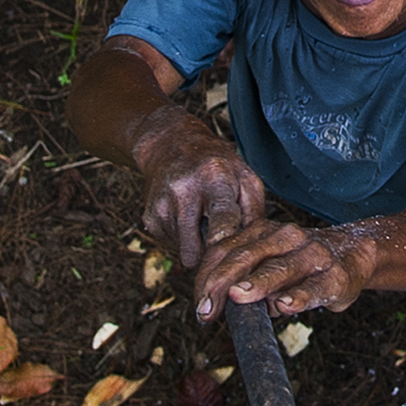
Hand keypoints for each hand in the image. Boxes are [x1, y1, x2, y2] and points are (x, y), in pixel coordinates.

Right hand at [138, 126, 265, 272]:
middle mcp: (183, 191)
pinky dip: (184, 239)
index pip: (222, 219)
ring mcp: (162, 205)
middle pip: (195, 248)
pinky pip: (172, 246)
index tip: (232, 259)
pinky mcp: (149, 218)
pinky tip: (188, 218)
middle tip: (222, 248)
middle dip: (211, 255)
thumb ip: (256, 213)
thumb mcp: (245, 178)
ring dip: (198, 245)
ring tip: (204, 223)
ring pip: (185, 251)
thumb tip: (255, 248)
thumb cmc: (218, 166)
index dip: (227, 243)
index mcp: (214, 179)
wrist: (172, 146)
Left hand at [196, 215, 371, 319]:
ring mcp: (312, 254)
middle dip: (222, 282)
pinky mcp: (335, 277)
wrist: (355, 253)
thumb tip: (211, 303)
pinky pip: (315, 287)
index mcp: (263, 232)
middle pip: (247, 256)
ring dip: (258, 282)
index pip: (226, 250)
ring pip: (281, 268)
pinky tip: (285, 304)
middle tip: (206, 308)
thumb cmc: (300, 264)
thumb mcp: (269, 260)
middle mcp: (286, 237)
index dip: (207, 277)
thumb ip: (242, 275)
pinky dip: (299, 296)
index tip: (199, 305)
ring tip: (239, 295)